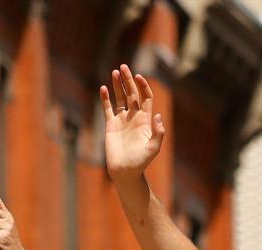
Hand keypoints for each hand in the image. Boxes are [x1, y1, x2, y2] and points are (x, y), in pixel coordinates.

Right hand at [100, 64, 165, 180]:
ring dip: (117, 85)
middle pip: (132, 93)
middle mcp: (133, 117)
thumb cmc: (141, 162)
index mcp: (145, 120)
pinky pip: (107, 109)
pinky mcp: (110, 125)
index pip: (145, 97)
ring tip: (115, 72)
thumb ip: (158, 132)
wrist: (125, 171)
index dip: (143, 86)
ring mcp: (121, 120)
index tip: (138, 76)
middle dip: (128, 80)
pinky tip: (103, 88)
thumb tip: (157, 115)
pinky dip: (105, 98)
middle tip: (123, 67)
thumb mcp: (153, 148)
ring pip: (119, 98)